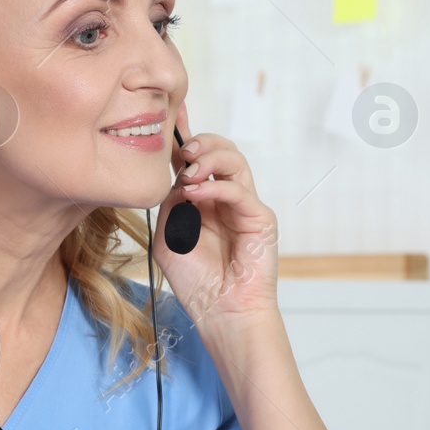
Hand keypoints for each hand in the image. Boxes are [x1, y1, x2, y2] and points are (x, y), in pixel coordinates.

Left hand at [155, 101, 278, 326]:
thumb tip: (175, 177)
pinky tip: (197, 192)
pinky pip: (240, 190)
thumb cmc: (196, 282)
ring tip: (189, 170)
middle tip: (181, 151)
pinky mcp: (261, 219)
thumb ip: (171, 206)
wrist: (220, 312)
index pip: (197, 160)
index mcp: (205, 201)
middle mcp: (227, 199)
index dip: (185, 136)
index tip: (171, 117)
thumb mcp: (169, 238)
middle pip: (221, 151)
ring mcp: (246, 207)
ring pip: (235, 161)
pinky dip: (217, 186)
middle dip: (200, 142)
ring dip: (210, 158)